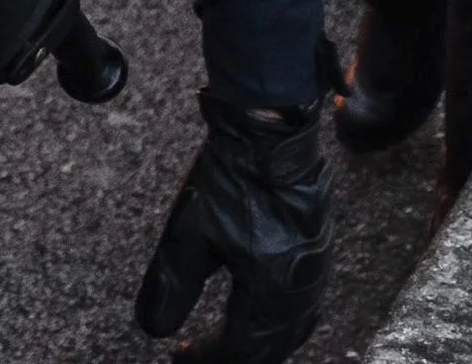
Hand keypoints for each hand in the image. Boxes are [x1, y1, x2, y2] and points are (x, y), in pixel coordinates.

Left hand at [133, 90, 329, 362]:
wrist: (274, 131)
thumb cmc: (233, 179)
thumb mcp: (189, 234)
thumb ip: (172, 286)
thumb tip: (153, 329)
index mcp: (272, 293)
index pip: (240, 348)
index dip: (207, 358)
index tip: (178, 357)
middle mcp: (302, 288)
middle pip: (272, 346)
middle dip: (236, 357)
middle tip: (200, 355)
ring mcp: (316, 268)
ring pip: (293, 328)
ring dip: (261, 343)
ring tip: (230, 343)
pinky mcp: (318, 247)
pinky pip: (304, 304)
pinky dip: (281, 321)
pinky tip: (263, 311)